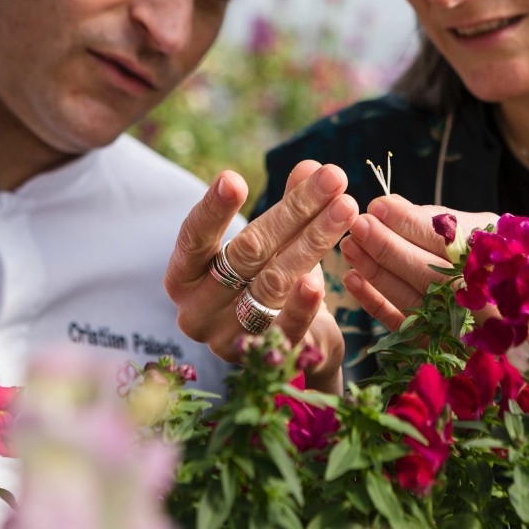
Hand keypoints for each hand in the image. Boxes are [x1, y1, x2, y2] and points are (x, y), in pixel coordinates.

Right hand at [165, 160, 357, 390]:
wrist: (281, 344)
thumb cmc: (263, 279)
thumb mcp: (271, 242)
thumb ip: (288, 205)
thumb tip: (313, 167)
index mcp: (183, 278)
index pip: (193, 239)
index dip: (213, 210)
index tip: (233, 179)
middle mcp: (197, 311)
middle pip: (246, 254)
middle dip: (294, 210)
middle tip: (333, 177)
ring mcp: (228, 339)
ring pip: (271, 284)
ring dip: (312, 242)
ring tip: (345, 208)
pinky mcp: (265, 361)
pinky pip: (286, 329)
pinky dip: (303, 304)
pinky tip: (319, 279)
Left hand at [339, 195, 496, 330]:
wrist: (519, 312)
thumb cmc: (495, 255)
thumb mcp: (482, 228)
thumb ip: (440, 219)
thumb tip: (389, 205)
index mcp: (496, 263)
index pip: (448, 241)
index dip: (410, 223)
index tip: (378, 205)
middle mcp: (481, 299)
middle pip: (428, 273)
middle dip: (388, 247)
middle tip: (358, 224)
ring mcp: (459, 326)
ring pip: (411, 299)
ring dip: (375, 272)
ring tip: (349, 245)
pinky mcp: (437, 345)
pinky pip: (401, 325)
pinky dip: (374, 302)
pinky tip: (352, 278)